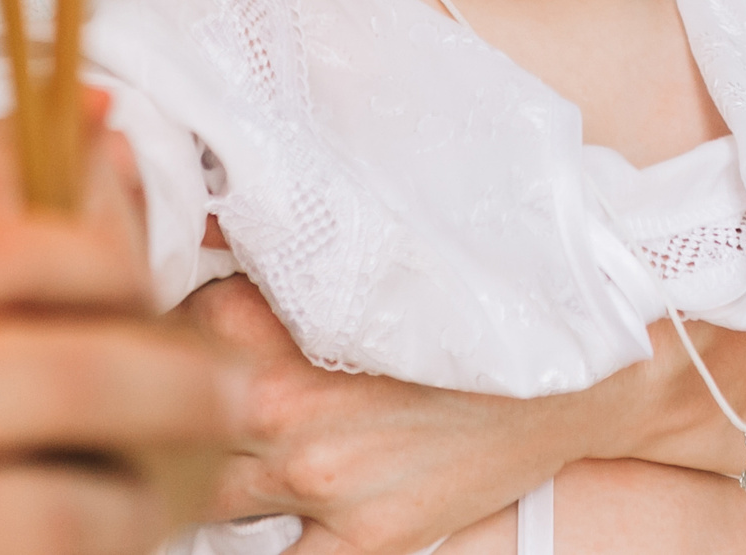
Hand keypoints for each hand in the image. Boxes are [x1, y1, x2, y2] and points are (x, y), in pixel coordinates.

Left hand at [177, 274, 663, 552]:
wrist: (577, 371)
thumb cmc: (476, 305)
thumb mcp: (373, 262)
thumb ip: (279, 260)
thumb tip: (198, 222)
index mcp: (277, 335)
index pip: (171, 326)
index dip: (168, 314)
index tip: (172, 307)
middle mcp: (288, 420)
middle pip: (174, 417)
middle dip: (168, 397)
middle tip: (178, 380)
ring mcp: (324, 489)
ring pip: (202, 497)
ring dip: (204, 467)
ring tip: (216, 440)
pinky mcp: (370, 541)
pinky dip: (266, 541)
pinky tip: (265, 514)